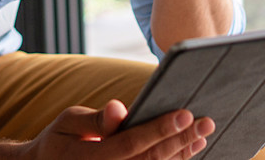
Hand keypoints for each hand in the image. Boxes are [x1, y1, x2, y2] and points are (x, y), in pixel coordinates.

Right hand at [21, 100, 213, 158]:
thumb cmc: (59, 141)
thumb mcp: (68, 122)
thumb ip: (94, 119)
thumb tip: (119, 109)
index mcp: (91, 157)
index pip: (132, 143)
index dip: (160, 129)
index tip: (185, 113)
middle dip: (181, 140)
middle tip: (206, 122)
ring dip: (182, 155)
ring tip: (202, 136)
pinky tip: (188, 150)